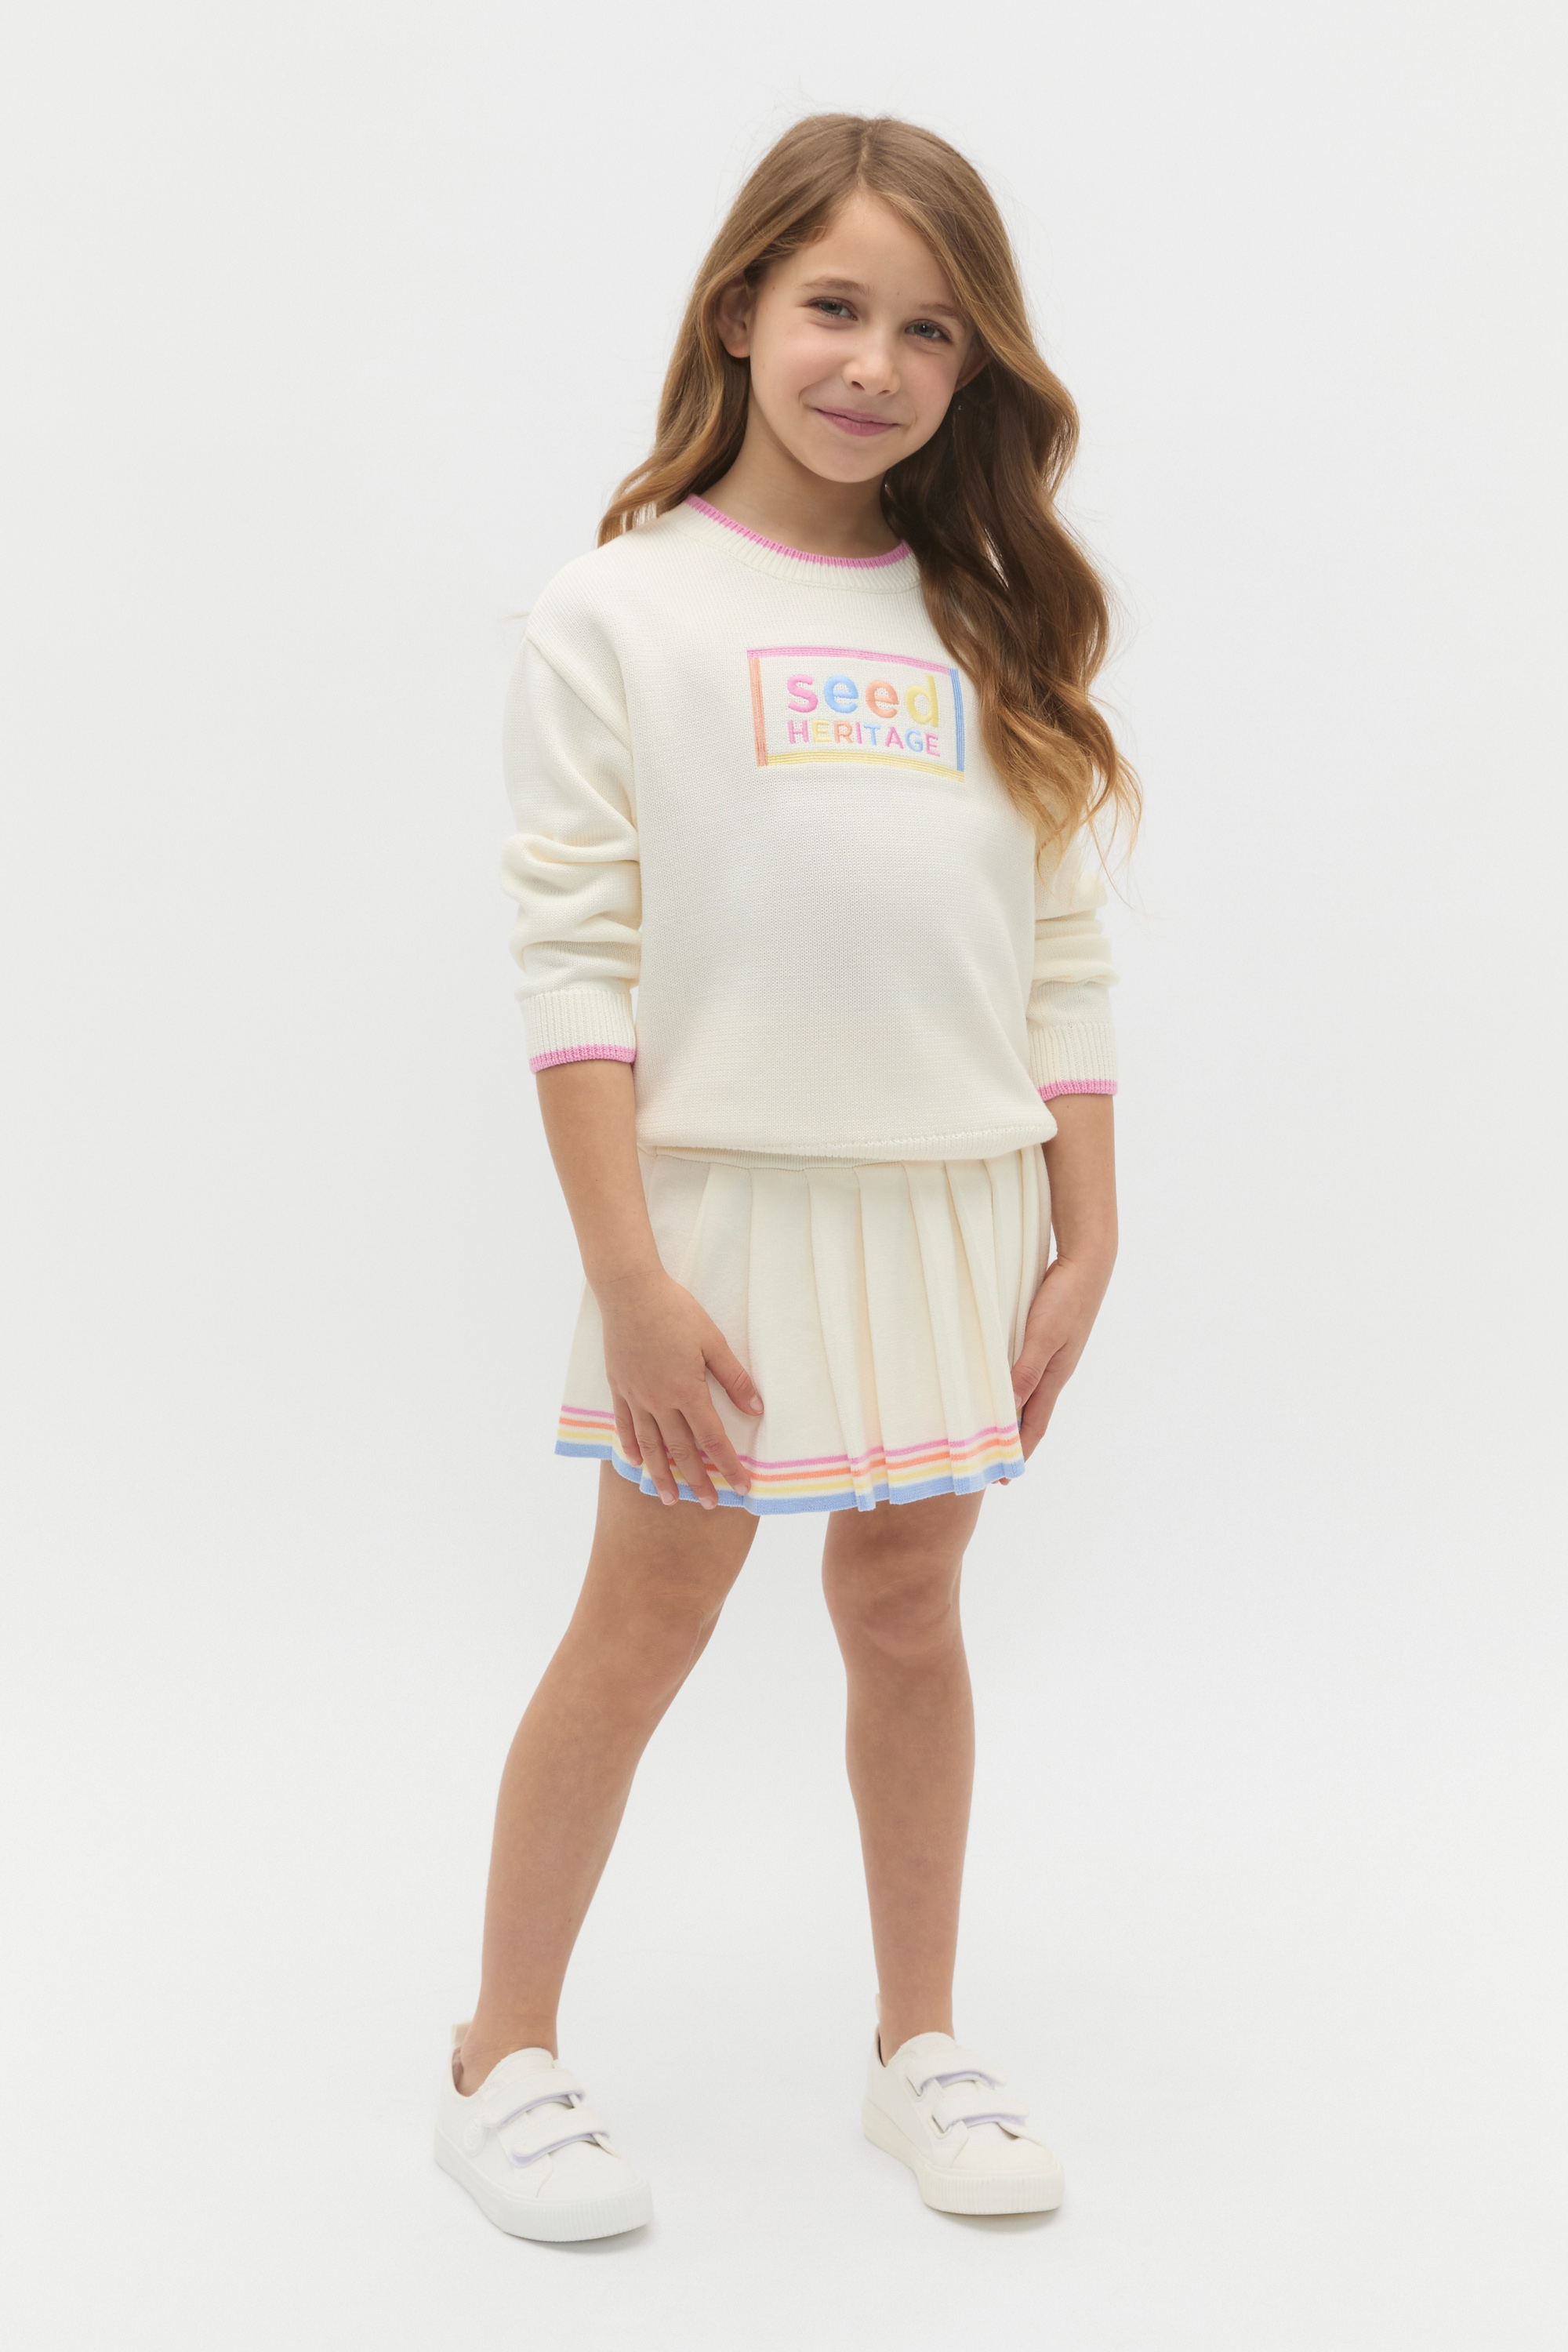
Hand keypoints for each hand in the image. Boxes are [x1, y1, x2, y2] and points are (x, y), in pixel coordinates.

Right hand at [598, 1267, 762, 1508]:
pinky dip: (631, 1447)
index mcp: (687, 1391)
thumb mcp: (713, 1341)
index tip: (742, 1487)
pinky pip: (624, 1425)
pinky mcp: (618, 1386)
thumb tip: (756, 1410)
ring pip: (651, 1446)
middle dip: (697, 1481)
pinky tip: (636, 1463)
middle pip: (681, 1451)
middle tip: (709, 1505)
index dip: (729, 1466)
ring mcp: (636, 1396)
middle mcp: (659, 1401)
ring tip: (670, 1498)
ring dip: (662, 1475)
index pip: (713, 1439)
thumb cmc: (675, 1311)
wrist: (629, 1291)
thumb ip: (734, 1378)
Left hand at [1008, 1250, 1114, 1463]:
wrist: (1087, 1263)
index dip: (1019, 1451)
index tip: (1003, 1477)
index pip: (1033, 1424)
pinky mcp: (1048, 1338)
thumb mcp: (1042, 1336)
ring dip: (1013, 1415)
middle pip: (1031, 1414)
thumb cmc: (1066, 1299)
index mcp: (1054, 1377)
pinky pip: (1026, 1371)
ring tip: (994, 1431)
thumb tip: (1009, 1409)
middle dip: (1014, 1440)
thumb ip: (1025, 1371)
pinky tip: (1002, 1384)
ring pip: (1028, 1394)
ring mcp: (1053, 1355)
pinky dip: (1013, 1387)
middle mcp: (1054, 1371)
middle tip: (993, 1462)